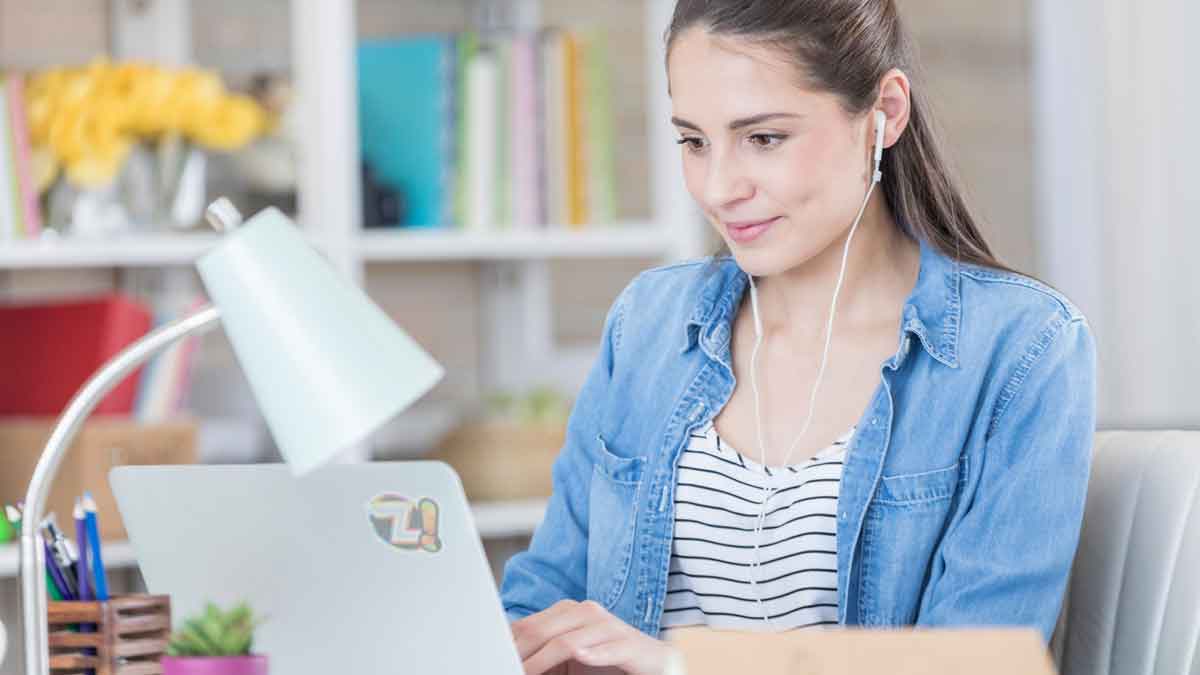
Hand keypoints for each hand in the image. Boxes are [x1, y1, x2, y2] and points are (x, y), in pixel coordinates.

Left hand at [512, 599, 676, 674]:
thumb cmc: (607, 664)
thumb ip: (542, 657)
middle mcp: (587, 613)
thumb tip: (507, 658)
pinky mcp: (631, 644)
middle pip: (542, 631)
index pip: (528, 626)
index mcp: (568, 613)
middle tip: (505, 667)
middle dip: (521, 654)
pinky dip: (594, 653)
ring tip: (527, 673)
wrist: (655, 665)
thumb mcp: (568, 660)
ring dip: (545, 660)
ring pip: (569, 641)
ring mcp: (610, 627)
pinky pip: (609, 647)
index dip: (508, 645)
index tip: (494, 660)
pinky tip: (581, 657)